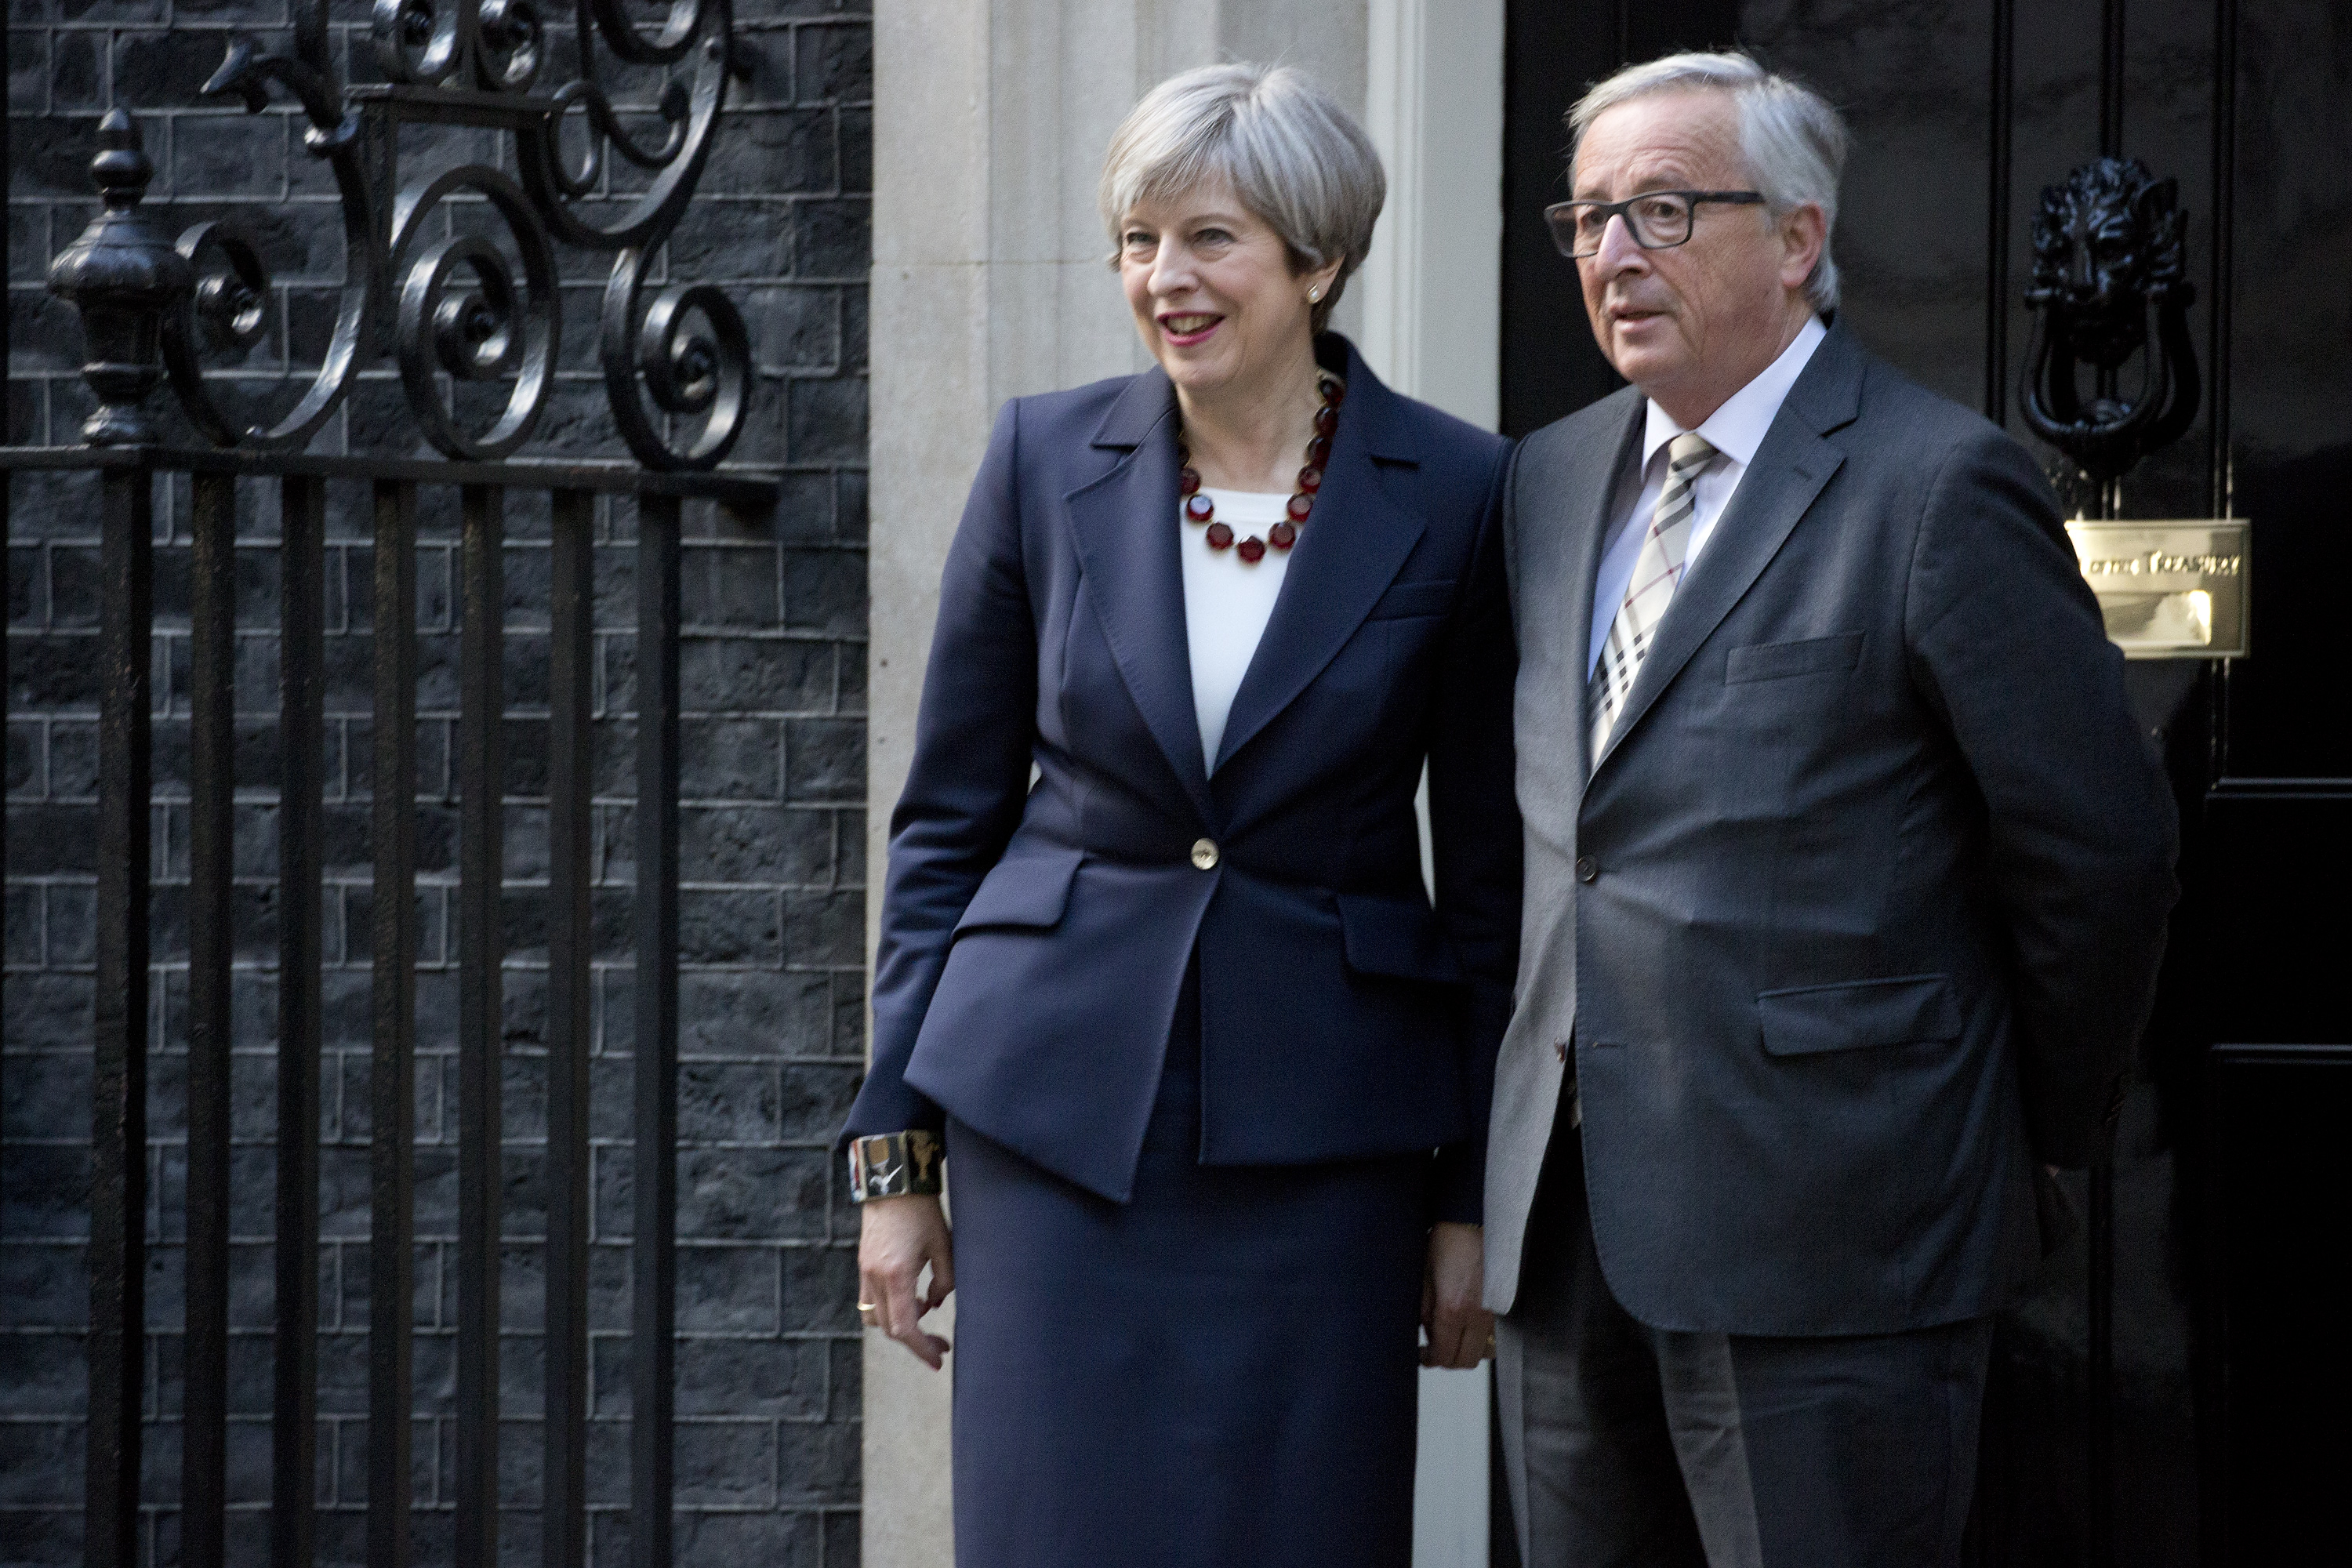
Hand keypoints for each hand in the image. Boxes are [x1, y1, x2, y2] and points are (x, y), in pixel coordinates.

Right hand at [859, 1194, 954, 1368]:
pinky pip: (869, 1301)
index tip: (939, 1359)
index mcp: (896, 1275)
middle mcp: (875, 1278)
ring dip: (899, 1325)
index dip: (922, 1348)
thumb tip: (934, 1306)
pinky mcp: (863, 1265)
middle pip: (889, 1328)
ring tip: (924, 1315)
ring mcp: (865, 1272)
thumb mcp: (943, 1245)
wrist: (893, 1180)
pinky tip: (909, 1298)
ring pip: (875, 1318)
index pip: (905, 1327)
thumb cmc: (922, 1211)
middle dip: (915, 1341)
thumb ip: (944, 1281)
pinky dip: (888, 1309)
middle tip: (940, 1344)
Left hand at [1421, 1221, 1493, 1368]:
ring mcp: (1494, 1311)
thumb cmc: (1446, 1242)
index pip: (1444, 1355)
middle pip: (1465, 1361)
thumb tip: (1427, 1334)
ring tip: (1452, 1339)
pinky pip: (1496, 1336)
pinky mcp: (1503, 1304)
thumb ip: (1425, 1312)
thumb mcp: (1424, 1278)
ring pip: (1484, 1353)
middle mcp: (1477, 1314)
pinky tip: (1470, 1328)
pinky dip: (1483, 1340)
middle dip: (1446, 1360)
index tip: (1422, 1355)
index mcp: (1453, 1309)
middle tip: (1433, 1349)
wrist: (1472, 1220)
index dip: (1429, 1359)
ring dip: (1467, 1352)